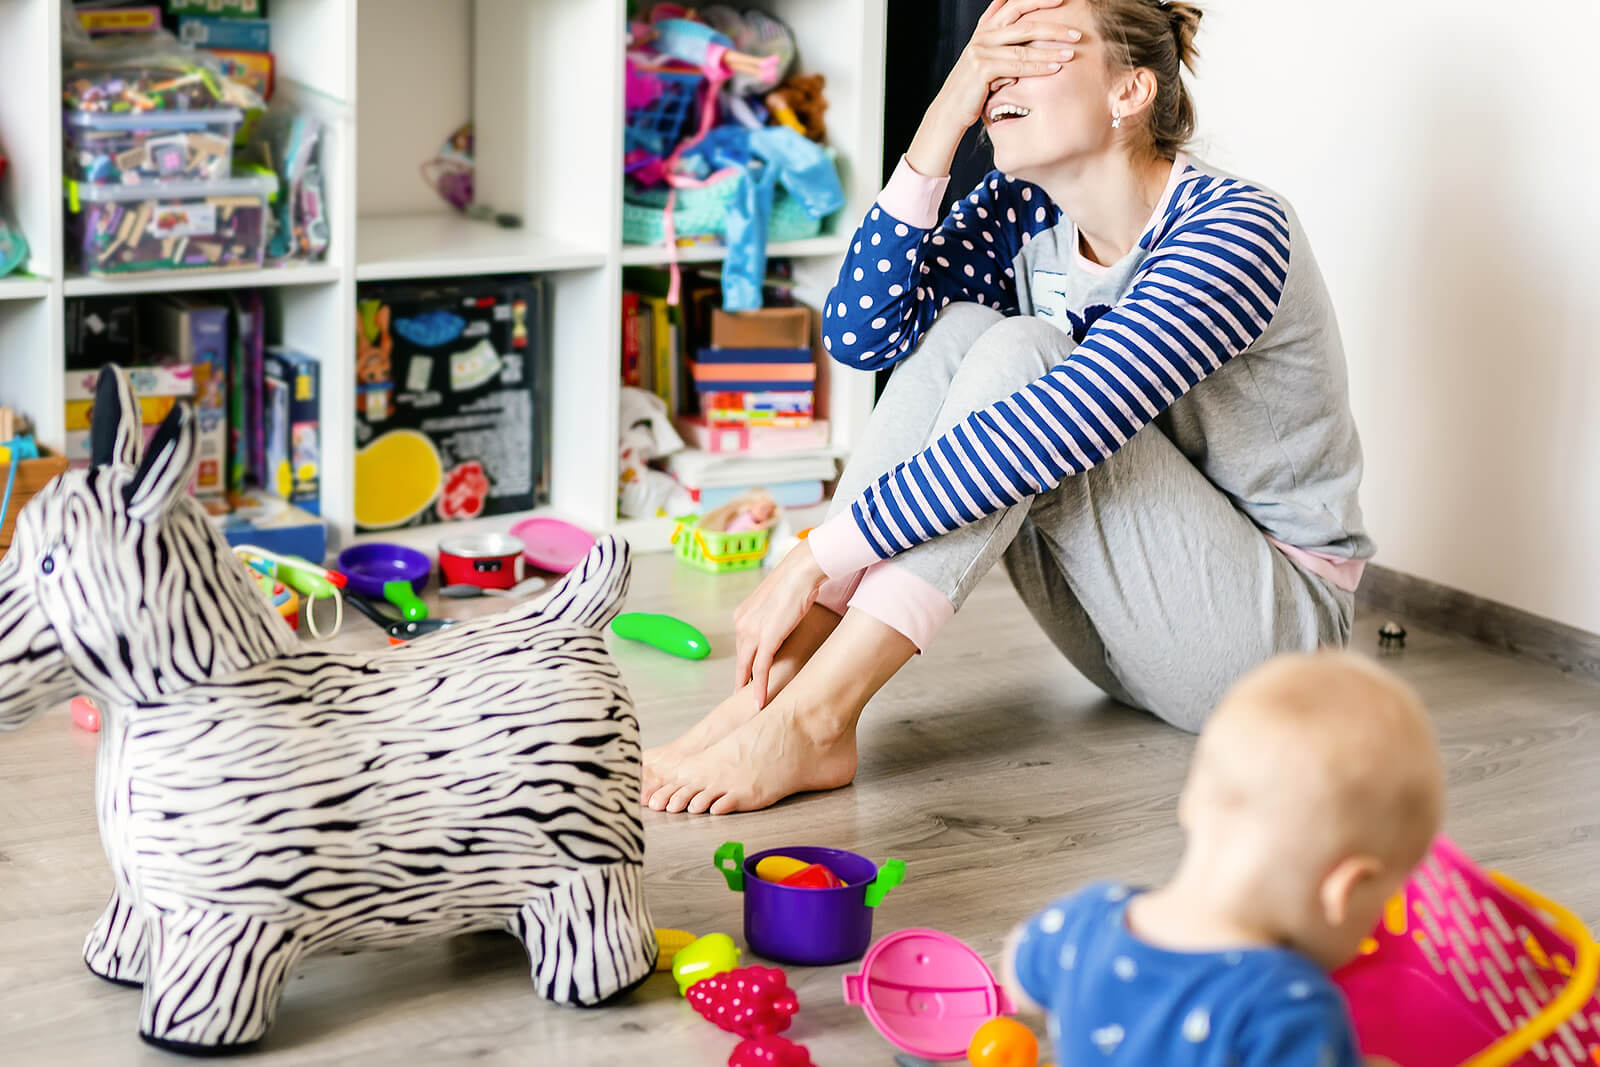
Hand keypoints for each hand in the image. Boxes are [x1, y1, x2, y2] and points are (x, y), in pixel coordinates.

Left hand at [733, 540, 826, 707]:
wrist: (803, 568)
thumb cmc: (798, 580)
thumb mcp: (780, 603)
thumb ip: (775, 618)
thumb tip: (783, 628)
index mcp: (744, 614)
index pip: (742, 647)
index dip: (744, 666)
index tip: (745, 682)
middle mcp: (742, 623)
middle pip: (742, 660)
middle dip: (743, 681)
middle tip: (744, 700)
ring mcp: (752, 631)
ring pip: (747, 668)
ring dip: (749, 690)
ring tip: (753, 708)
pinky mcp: (766, 638)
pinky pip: (760, 670)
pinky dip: (760, 688)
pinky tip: (760, 703)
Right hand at [907, 0, 1082, 175]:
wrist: (950, 110)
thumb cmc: (972, 87)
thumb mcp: (985, 58)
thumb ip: (1001, 41)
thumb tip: (1021, 29)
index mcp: (985, 29)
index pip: (1014, 5)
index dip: (1038, 0)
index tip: (1062, 0)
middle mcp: (982, 36)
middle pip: (1024, 23)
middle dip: (1053, 27)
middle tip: (1076, 33)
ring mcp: (980, 50)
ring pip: (1023, 46)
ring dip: (1051, 49)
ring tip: (1072, 52)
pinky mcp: (982, 68)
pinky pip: (1017, 66)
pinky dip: (1039, 67)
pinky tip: (1056, 68)